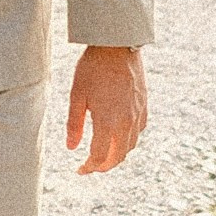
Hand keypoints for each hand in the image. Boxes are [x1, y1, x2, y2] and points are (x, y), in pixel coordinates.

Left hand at [66, 44, 146, 174]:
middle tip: (91, 166)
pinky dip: (129, 140)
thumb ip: (74, 124)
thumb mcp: (76, 95)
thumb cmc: (93, 68)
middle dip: (104, 166)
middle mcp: (126, 122)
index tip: (80, 169)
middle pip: (118, 157)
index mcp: (107, 122)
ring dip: (117, 155)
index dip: (89, 168)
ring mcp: (137, 114)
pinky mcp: (144, 105)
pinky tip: (119, 134)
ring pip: (131, 146)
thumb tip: (71, 148)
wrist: (118, 46)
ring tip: (103, 153)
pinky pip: (139, 131)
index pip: (99, 157)